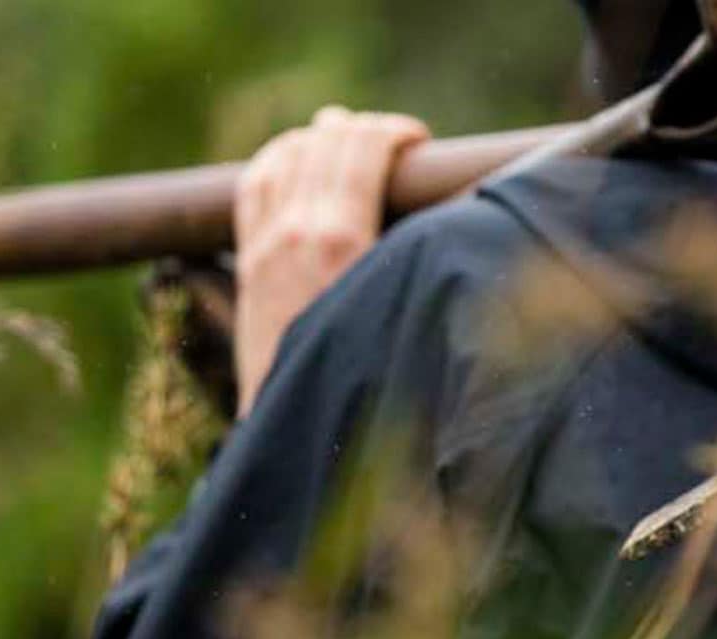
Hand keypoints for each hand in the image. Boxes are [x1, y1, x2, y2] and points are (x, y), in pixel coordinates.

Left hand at [233, 106, 429, 416]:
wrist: (305, 430)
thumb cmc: (373, 379)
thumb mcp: (409, 308)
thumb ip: (427, 256)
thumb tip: (467, 213)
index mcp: (339, 238)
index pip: (363, 147)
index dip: (396, 132)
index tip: (422, 142)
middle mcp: (294, 231)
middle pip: (326, 142)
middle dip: (365, 130)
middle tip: (397, 145)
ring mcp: (264, 245)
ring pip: (284, 156)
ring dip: (319, 139)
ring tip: (350, 141)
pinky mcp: (249, 263)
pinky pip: (253, 185)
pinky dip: (278, 159)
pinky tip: (298, 160)